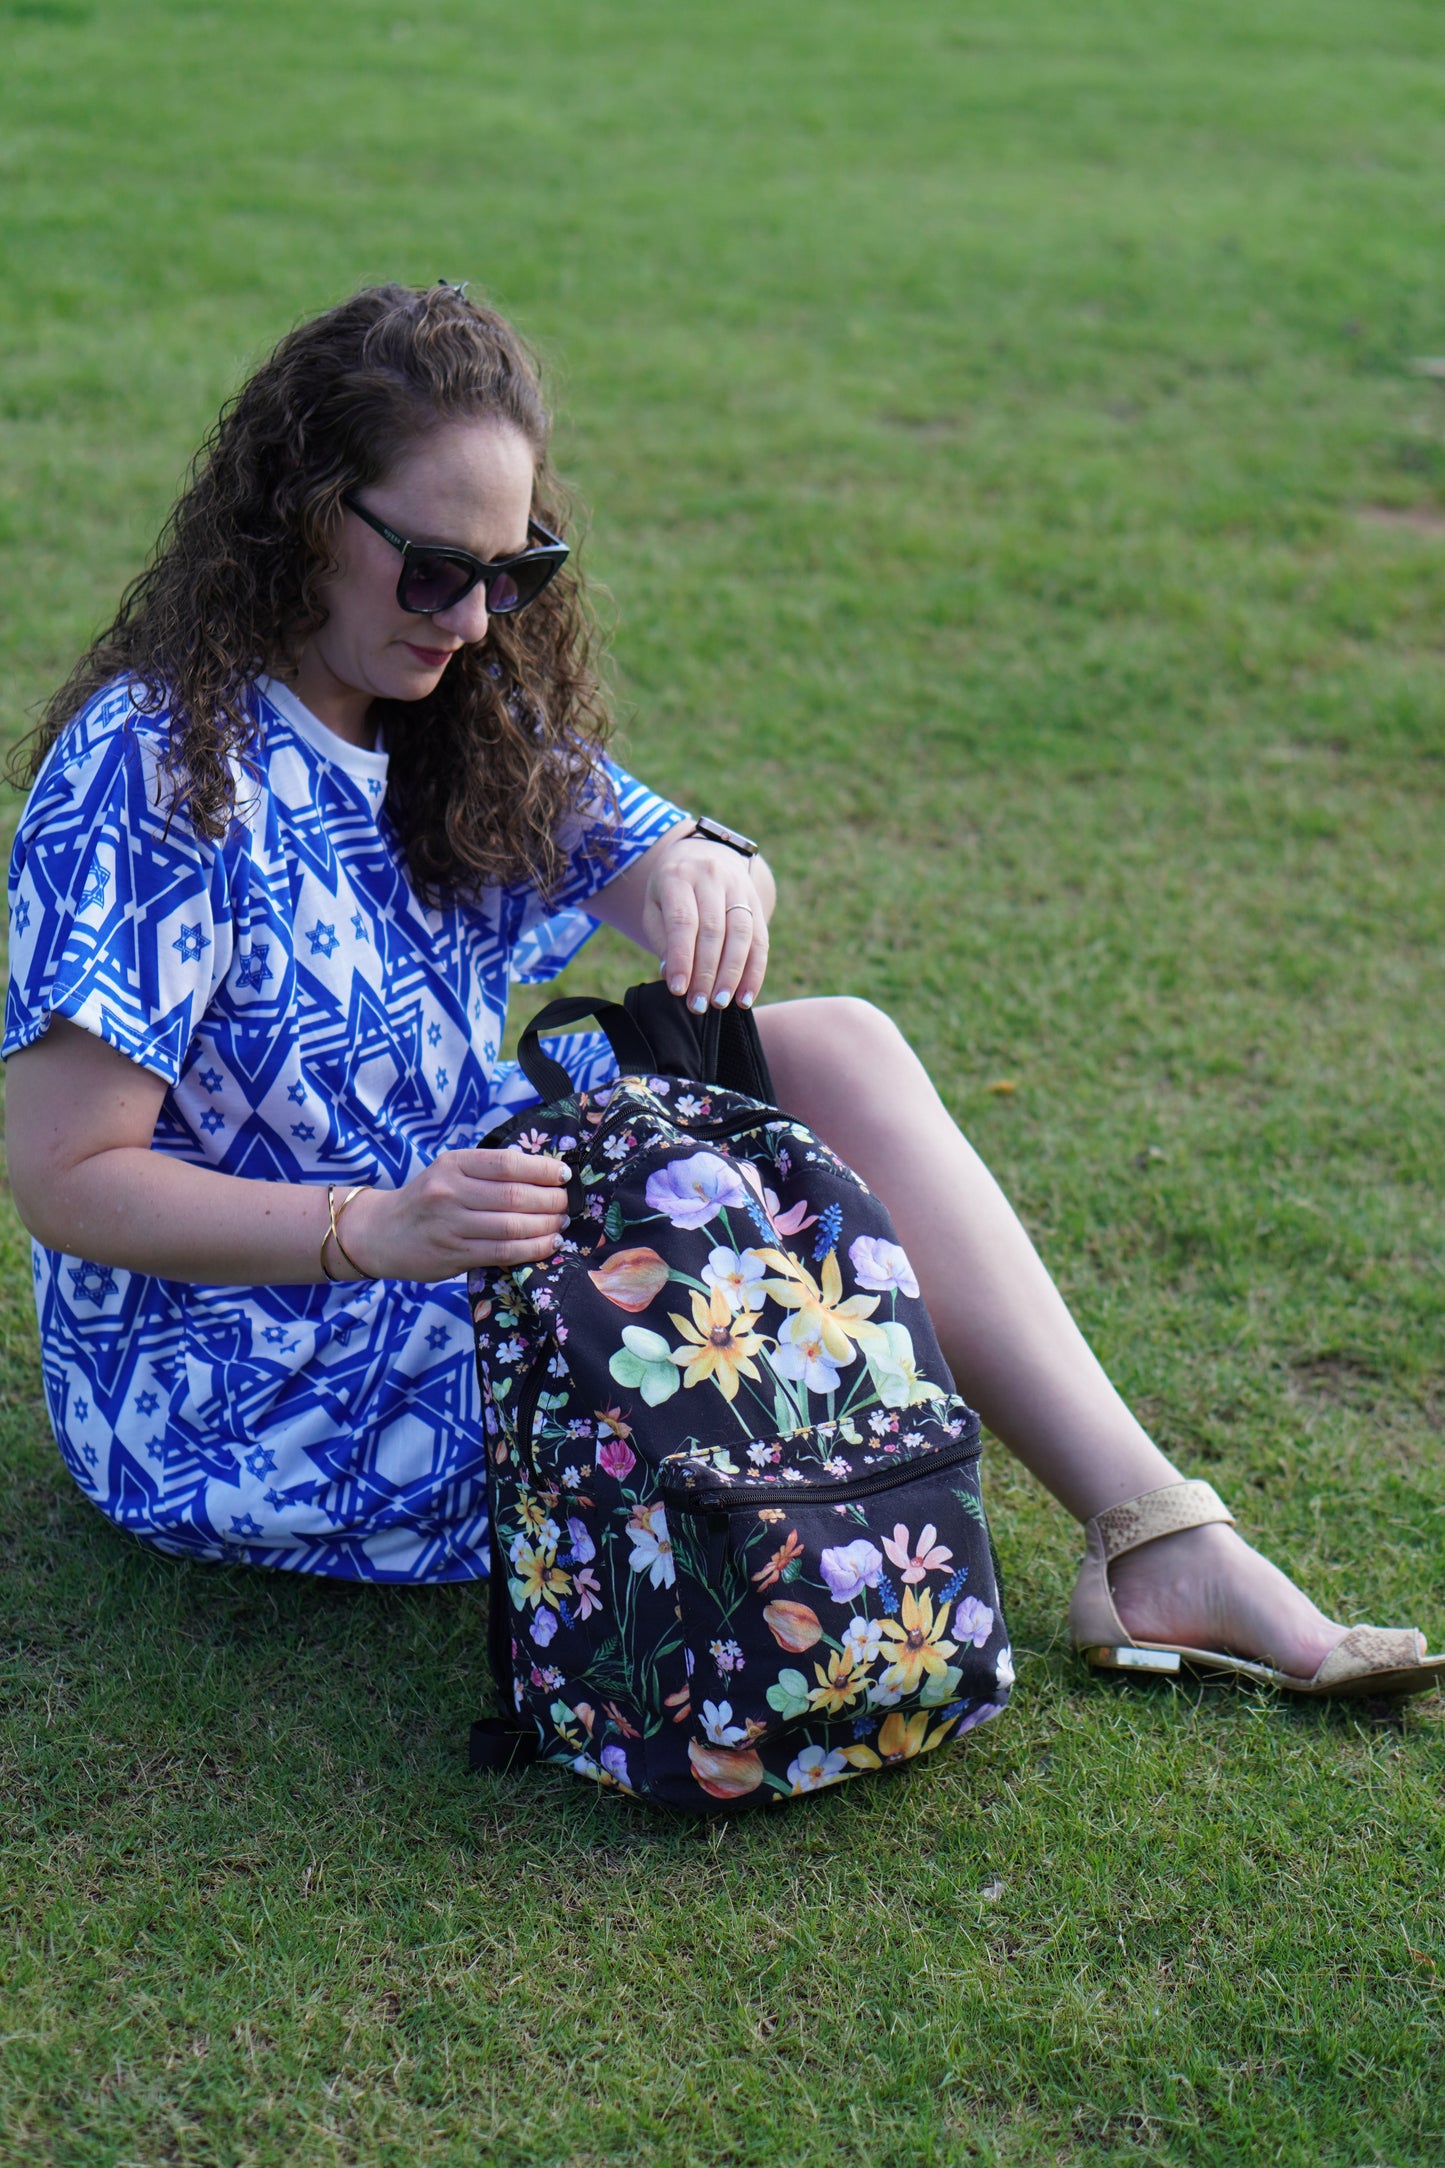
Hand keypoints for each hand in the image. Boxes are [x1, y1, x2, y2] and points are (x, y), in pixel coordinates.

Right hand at [333, 1148, 569, 1281]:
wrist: (381, 1233)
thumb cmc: (427, 1199)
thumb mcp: (450, 1172)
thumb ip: (488, 1171)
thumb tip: (545, 1173)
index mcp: (453, 1164)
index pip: (507, 1163)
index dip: (542, 1169)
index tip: (564, 1176)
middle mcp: (449, 1192)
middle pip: (514, 1196)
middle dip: (550, 1201)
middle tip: (567, 1204)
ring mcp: (450, 1225)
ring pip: (512, 1226)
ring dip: (546, 1226)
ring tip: (561, 1224)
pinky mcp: (454, 1255)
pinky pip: (503, 1253)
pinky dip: (532, 1249)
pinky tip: (547, 1244)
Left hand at [641, 836, 770, 1014]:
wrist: (703, 852)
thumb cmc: (671, 889)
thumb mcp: (655, 904)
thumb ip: (663, 937)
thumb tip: (672, 975)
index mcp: (679, 876)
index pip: (683, 921)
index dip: (681, 958)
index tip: (678, 990)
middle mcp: (712, 877)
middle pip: (714, 930)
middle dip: (706, 972)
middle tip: (699, 1005)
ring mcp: (738, 887)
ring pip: (741, 934)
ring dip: (733, 975)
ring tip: (721, 1004)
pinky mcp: (756, 901)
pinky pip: (760, 939)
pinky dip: (755, 971)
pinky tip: (746, 996)